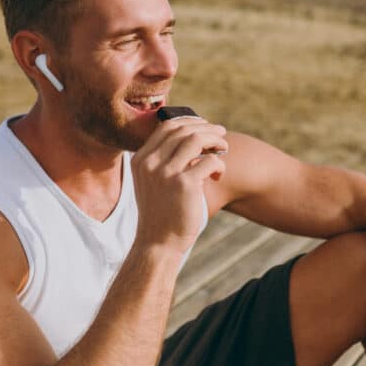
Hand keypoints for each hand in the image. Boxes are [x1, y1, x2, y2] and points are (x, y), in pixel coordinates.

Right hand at [130, 116, 227, 254]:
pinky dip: (218, 165)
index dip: (189, 122)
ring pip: (197, 140)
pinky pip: (209, 161)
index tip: (205, 126)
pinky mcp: (184, 185)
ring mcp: (166, 173)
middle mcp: (150, 163)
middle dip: (207, 129)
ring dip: (216, 141)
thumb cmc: (162, 212)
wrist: (158, 243)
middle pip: (183, 130)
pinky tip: (217, 176)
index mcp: (141, 159)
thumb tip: (195, 136)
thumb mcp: (154, 182)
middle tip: (222, 135)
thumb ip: (166, 160)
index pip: (166, 127)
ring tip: (224, 149)